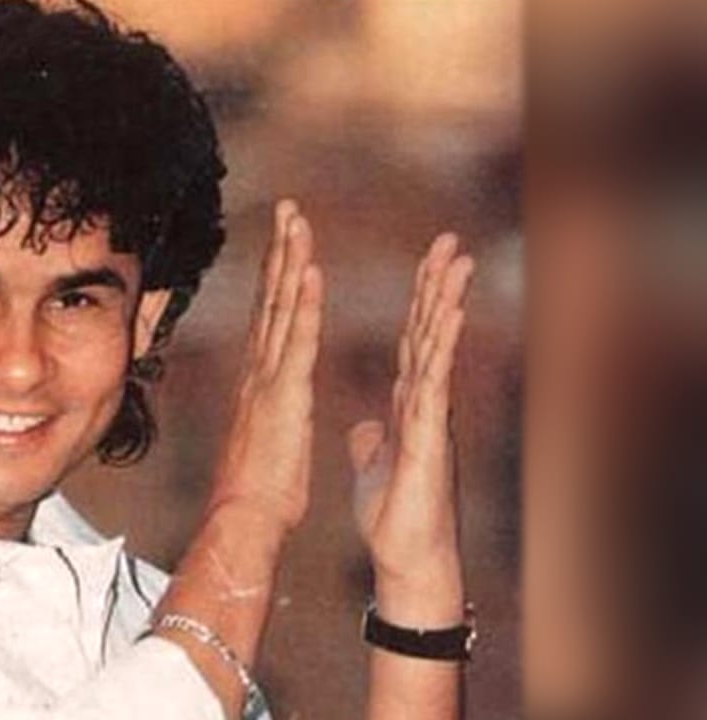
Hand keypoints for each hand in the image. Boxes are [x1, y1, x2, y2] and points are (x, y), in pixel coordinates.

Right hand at [211, 199, 322, 533]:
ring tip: (297, 219)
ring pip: (282, 308)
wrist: (244, 520)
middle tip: (289, 209)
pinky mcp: (286, 396)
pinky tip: (310, 269)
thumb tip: (271, 412)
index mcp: (261, 383)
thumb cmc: (257, 494)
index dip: (277, 277)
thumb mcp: (268, 445)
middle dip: (280, 251)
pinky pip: (298, 340)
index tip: (285, 242)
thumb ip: (270, 419)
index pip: (271, 318)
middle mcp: (260, 372)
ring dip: (290, 260)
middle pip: (272, 299)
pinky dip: (304, 302)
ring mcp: (269, 380)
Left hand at [349, 234, 473, 622]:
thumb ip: (374, 441)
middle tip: (450, 241)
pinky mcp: (428, 433)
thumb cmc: (394, 514)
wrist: (406, 554)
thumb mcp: (375, 466)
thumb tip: (365, 427)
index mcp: (406, 405)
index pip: (410, 341)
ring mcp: (429, 415)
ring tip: (456, 261)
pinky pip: (434, 381)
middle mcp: (422, 402)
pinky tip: (448, 313)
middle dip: (438, 286)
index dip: (418, 302)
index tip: (428, 262)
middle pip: (428, 333)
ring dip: (445, 303)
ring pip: (437, 348)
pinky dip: (441, 345)